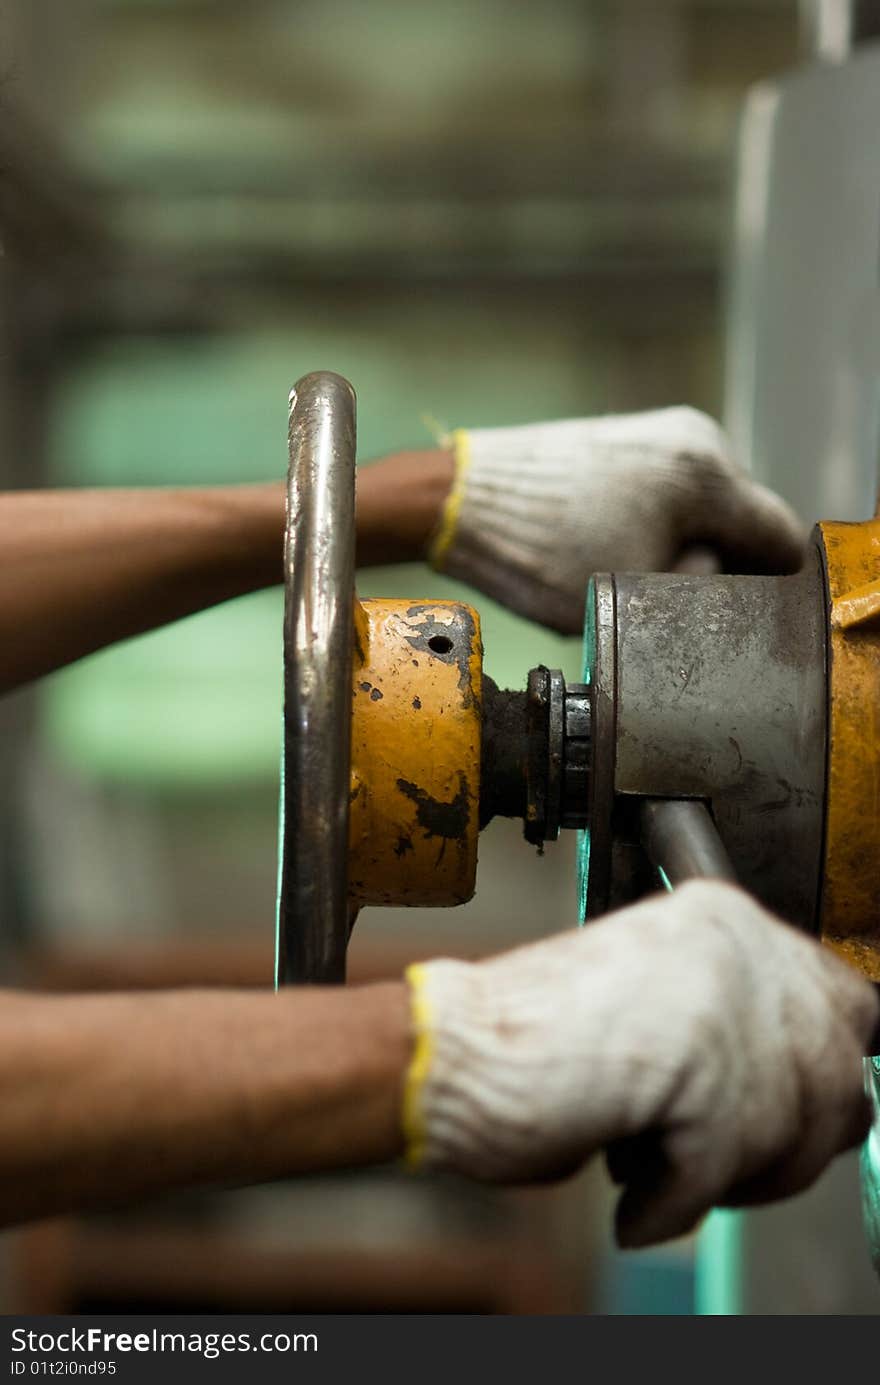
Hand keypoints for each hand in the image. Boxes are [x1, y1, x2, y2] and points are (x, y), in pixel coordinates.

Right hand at [402, 882, 877, 1246]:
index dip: (820, 1078)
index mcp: (726, 920)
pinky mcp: (694, 1062)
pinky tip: (629, 1190)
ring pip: (795, 1131)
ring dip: (728, 1177)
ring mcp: (718, 997)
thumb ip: (743, 1030)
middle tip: (714, 1162)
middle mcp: (733, 944)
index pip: (851, 1006)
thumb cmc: (536, 1043)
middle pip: (838, 1080)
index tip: (785, 1119)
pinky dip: (671, 1204)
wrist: (450, 1051)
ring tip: (657, 1167)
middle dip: (784, 1144)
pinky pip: (722, 1170)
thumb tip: (825, 1094)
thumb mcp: (662, 1009)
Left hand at [430, 408, 804, 632]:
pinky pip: (672, 494)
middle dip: (725, 563)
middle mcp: (694, 438)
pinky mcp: (627, 441)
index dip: (771, 585)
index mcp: (707, 474)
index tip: (746, 616)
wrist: (456, 502)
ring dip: (690, 544)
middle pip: (745, 519)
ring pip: (706, 508)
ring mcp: (659, 433)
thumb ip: (703, 592)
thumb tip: (726, 581)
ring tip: (640, 577)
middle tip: (683, 606)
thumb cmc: (537, 552)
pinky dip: (661, 526)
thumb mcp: (636, 595)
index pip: (780, 537)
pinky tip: (621, 551)